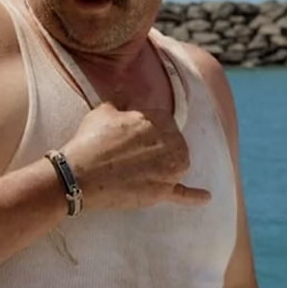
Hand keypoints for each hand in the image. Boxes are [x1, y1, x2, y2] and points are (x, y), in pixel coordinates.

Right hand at [59, 102, 210, 209]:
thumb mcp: (104, 111)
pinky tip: (206, 197)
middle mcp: (172, 144)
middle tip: (127, 153)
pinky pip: (183, 194)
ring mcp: (170, 170)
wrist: (80, 175)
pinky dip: (195, 196)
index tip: (128, 135)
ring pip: (177, 165)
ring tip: (139, 169)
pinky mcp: (163, 192)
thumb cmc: (91, 140)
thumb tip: (124, 89)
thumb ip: (120, 100)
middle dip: (156, 147)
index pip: (164, 121)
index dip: (144, 129)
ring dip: (165, 166)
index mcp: (161, 120)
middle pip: (174, 144)